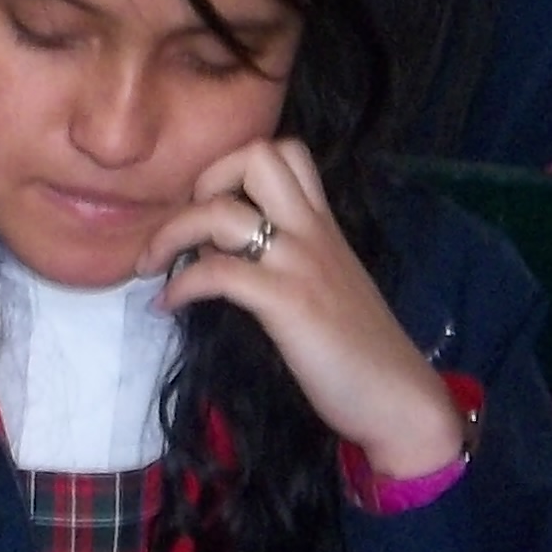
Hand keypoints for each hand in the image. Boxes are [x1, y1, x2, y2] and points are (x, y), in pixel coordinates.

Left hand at [156, 140, 462, 476]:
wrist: (399, 398)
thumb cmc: (360, 352)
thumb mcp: (326, 286)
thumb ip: (289, 260)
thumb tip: (228, 255)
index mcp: (323, 224)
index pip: (287, 152)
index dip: (236, 165)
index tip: (210, 206)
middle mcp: (312, 231)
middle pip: (257, 156)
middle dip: (204, 179)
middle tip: (185, 227)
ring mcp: (299, 263)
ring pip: (222, 211)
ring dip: (172, 232)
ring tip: (153, 266)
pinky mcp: (287, 302)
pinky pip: (217, 273)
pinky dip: (180, 284)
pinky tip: (169, 304)